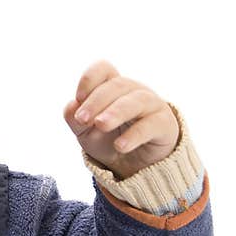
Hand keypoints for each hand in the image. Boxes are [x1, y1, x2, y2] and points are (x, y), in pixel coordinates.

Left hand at [63, 60, 179, 179]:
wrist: (134, 165)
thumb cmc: (108, 139)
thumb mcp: (85, 132)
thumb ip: (75, 119)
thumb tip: (71, 107)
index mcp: (112, 87)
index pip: (103, 69)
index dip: (90, 79)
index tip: (78, 98)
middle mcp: (133, 91)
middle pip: (118, 85)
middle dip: (97, 101)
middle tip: (83, 119)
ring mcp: (152, 105)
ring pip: (137, 101)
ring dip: (116, 112)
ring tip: (100, 125)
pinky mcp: (164, 124)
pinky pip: (152, 125)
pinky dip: (135, 135)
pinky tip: (120, 146)